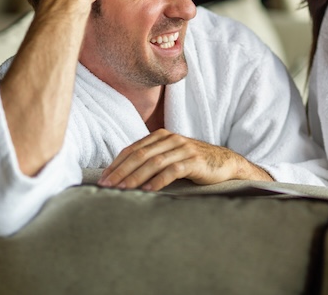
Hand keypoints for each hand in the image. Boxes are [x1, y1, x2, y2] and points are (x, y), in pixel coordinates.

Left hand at [97, 129, 272, 190]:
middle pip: (140, 155)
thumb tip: (121, 175)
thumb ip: (151, 159)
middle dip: (121, 172)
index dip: (116, 164)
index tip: (103, 179)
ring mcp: (184, 149)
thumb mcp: (170, 156)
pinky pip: (172, 171)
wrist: (224, 163)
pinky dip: (158, 181)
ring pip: (154, 163)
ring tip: (122, 190)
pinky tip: (147, 190)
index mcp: (162, 136)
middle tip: (106, 187)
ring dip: (135, 177)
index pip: (133, 149)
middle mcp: (171, 139)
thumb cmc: (193, 163)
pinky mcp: (195, 161)